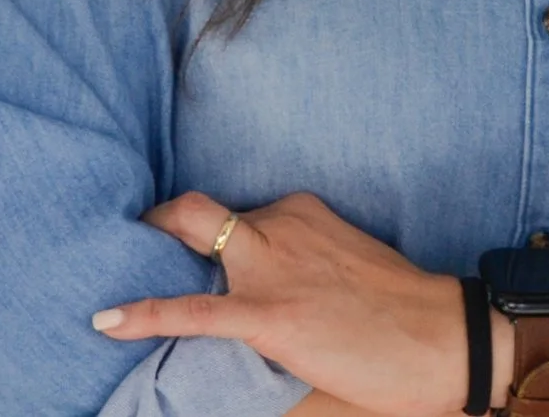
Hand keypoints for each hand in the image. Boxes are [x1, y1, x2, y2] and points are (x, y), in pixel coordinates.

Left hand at [94, 189, 481, 416]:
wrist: (443, 336)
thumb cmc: (404, 311)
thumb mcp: (347, 265)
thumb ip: (303, 264)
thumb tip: (274, 291)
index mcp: (300, 212)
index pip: (234, 212)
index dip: (200, 232)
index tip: (176, 246)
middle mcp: (280, 227)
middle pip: (198, 211)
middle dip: (159, 225)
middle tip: (131, 245)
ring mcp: (272, 268)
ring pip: (191, 239)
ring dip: (150, 257)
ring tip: (105, 278)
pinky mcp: (269, 314)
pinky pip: (193, 310)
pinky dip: (145, 312)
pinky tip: (108, 322)